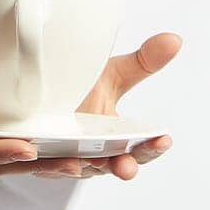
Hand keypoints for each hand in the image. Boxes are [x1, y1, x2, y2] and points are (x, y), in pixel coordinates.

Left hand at [36, 32, 181, 181]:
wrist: (40, 91)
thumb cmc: (82, 90)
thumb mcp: (113, 74)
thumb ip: (142, 62)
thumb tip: (174, 40)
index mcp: (117, 139)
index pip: (140, 149)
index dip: (152, 147)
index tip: (164, 139)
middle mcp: (94, 155)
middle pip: (111, 166)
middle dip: (121, 166)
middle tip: (127, 166)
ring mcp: (65, 158)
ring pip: (74, 169)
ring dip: (78, 168)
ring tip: (82, 164)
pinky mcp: (36, 157)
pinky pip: (38, 164)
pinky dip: (39, 161)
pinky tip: (37, 153)